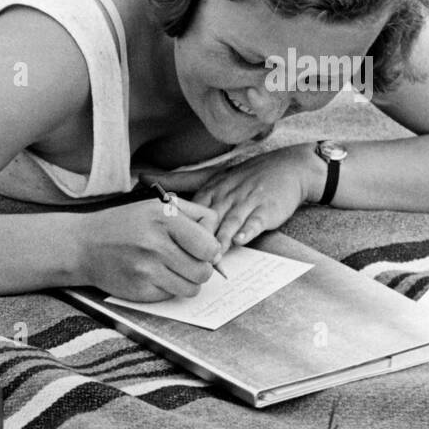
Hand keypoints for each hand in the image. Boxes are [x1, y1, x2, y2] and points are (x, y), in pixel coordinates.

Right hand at [74, 195, 222, 300]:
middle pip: (204, 271)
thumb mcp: (157, 206)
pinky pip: (171, 297)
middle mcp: (155, 243)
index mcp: (164, 217)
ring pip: (191, 288)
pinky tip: (151, 276)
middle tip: (184, 261)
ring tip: (169, 269)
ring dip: (185, 282)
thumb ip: (193, 217)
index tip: (198, 248)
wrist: (84, 246)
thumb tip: (218, 250)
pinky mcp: (139, 290)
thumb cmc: (125, 224)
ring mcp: (146, 269)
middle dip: (199, 269)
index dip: (209, 250)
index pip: (210, 246)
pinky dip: (166, 289)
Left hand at [144, 145, 319, 252]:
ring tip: (211, 258)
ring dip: (220, 240)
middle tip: (183, 259)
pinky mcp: (267, 209)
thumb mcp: (211, 175)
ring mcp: (247, 202)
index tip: (164, 244)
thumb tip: (141, 176)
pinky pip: (256, 221)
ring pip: (230, 222)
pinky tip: (241, 241)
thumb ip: (179, 181)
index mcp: (210, 189)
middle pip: (208, 220)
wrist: (287, 168)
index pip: (191, 210)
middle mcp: (226, 195)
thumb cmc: (245, 177)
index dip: (179, 228)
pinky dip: (249, 230)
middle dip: (196, 239)